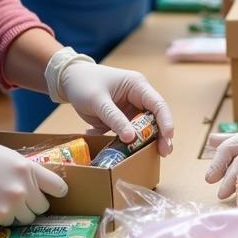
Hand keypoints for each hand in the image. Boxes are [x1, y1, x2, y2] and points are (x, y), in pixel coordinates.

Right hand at [0, 129, 68, 230]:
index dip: (57, 191)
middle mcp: (22, 190)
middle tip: (18, 200)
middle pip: (41, 208)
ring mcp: (7, 208)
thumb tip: (36, 183)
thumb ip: (24, 170)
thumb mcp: (6, 156)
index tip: (55, 194)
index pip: (58, 187)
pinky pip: (2, 226)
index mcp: (27, 170)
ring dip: (14, 214)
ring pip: (22, 220)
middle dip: (32, 205)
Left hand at [49, 51, 174, 154]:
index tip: (168, 137)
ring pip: (143, 128)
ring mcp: (130, 109)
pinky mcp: (121, 119)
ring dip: (144, 142)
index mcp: (137, 86)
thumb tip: (132, 138)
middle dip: (160, 135)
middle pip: (155, 118)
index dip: (166, 121)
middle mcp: (138, 98)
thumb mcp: (98, 101)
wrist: (68, 80)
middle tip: (164, 153)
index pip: (158, 104)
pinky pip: (128, 133)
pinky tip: (117, 152)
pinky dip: (124, 143)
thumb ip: (114, 119)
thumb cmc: (84, 83)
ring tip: (147, 157)